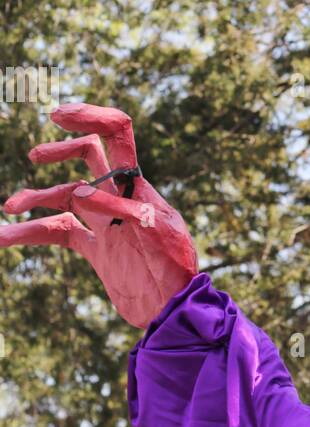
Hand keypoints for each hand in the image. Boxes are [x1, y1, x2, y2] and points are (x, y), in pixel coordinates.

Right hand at [0, 104, 197, 328]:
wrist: (172, 310)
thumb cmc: (175, 269)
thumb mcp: (157, 234)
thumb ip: (121, 209)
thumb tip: (79, 190)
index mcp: (137, 185)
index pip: (116, 136)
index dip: (90, 117)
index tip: (57, 116)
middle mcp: (119, 198)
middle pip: (87, 157)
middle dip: (60, 149)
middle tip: (36, 157)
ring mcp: (105, 222)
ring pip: (63, 198)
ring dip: (35, 199)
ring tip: (8, 208)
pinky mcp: (95, 249)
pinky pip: (56, 232)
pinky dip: (30, 232)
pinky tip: (4, 236)